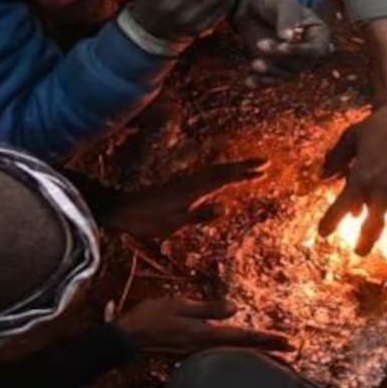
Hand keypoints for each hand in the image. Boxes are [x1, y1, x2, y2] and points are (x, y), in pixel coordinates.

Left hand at [99, 159, 265, 241]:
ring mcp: (185, 183)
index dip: (244, 172)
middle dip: (243, 166)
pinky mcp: (179, 187)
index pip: (224, 177)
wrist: (122, 211)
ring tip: (250, 170)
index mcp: (193, 189)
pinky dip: (220, 174)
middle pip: (222, 170)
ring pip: (214, 172)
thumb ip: (198, 216)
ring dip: (233, 169)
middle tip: (265, 163)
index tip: (263, 168)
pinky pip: (206, 177)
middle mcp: (191, 182)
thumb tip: (224, 208)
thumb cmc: (146, 220)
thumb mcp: (173, 223)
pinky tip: (222, 179)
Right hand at [114, 296, 291, 355]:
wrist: (128, 339)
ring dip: (253, 351)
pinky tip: (240, 349)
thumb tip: (235, 307)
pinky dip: (236, 351)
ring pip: (233, 353)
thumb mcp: (180, 305)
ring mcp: (198, 352)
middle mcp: (205, 347)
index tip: (286, 341)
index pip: (242, 337)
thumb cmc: (151, 317)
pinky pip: (220, 353)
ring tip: (273, 350)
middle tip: (290, 347)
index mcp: (204, 334)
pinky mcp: (191, 352)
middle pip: (242, 349)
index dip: (265, 339)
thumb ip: (208, 308)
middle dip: (267, 348)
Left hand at [233, 0, 332, 86]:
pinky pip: (274, 81)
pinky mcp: (278, 69)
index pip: (316, 50)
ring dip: (271, 72)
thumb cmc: (273, 2)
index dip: (300, 51)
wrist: (254, 9)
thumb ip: (287, 18)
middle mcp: (309, 51)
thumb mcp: (282, 4)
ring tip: (254, 63)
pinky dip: (262, 82)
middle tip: (260, 45)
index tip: (282, 47)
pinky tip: (249, 81)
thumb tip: (288, 37)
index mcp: (319, 34)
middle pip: (300, 65)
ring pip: (287, 75)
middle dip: (279, 59)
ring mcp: (294, 62)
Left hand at [316, 96, 386, 255]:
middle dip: (364, 243)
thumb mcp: (355, 133)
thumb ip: (338, 155)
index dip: (329, 223)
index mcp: (361, 178)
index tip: (322, 233)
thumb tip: (323, 174)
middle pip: (371, 227)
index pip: (340, 209)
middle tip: (360, 252)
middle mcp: (383, 190)